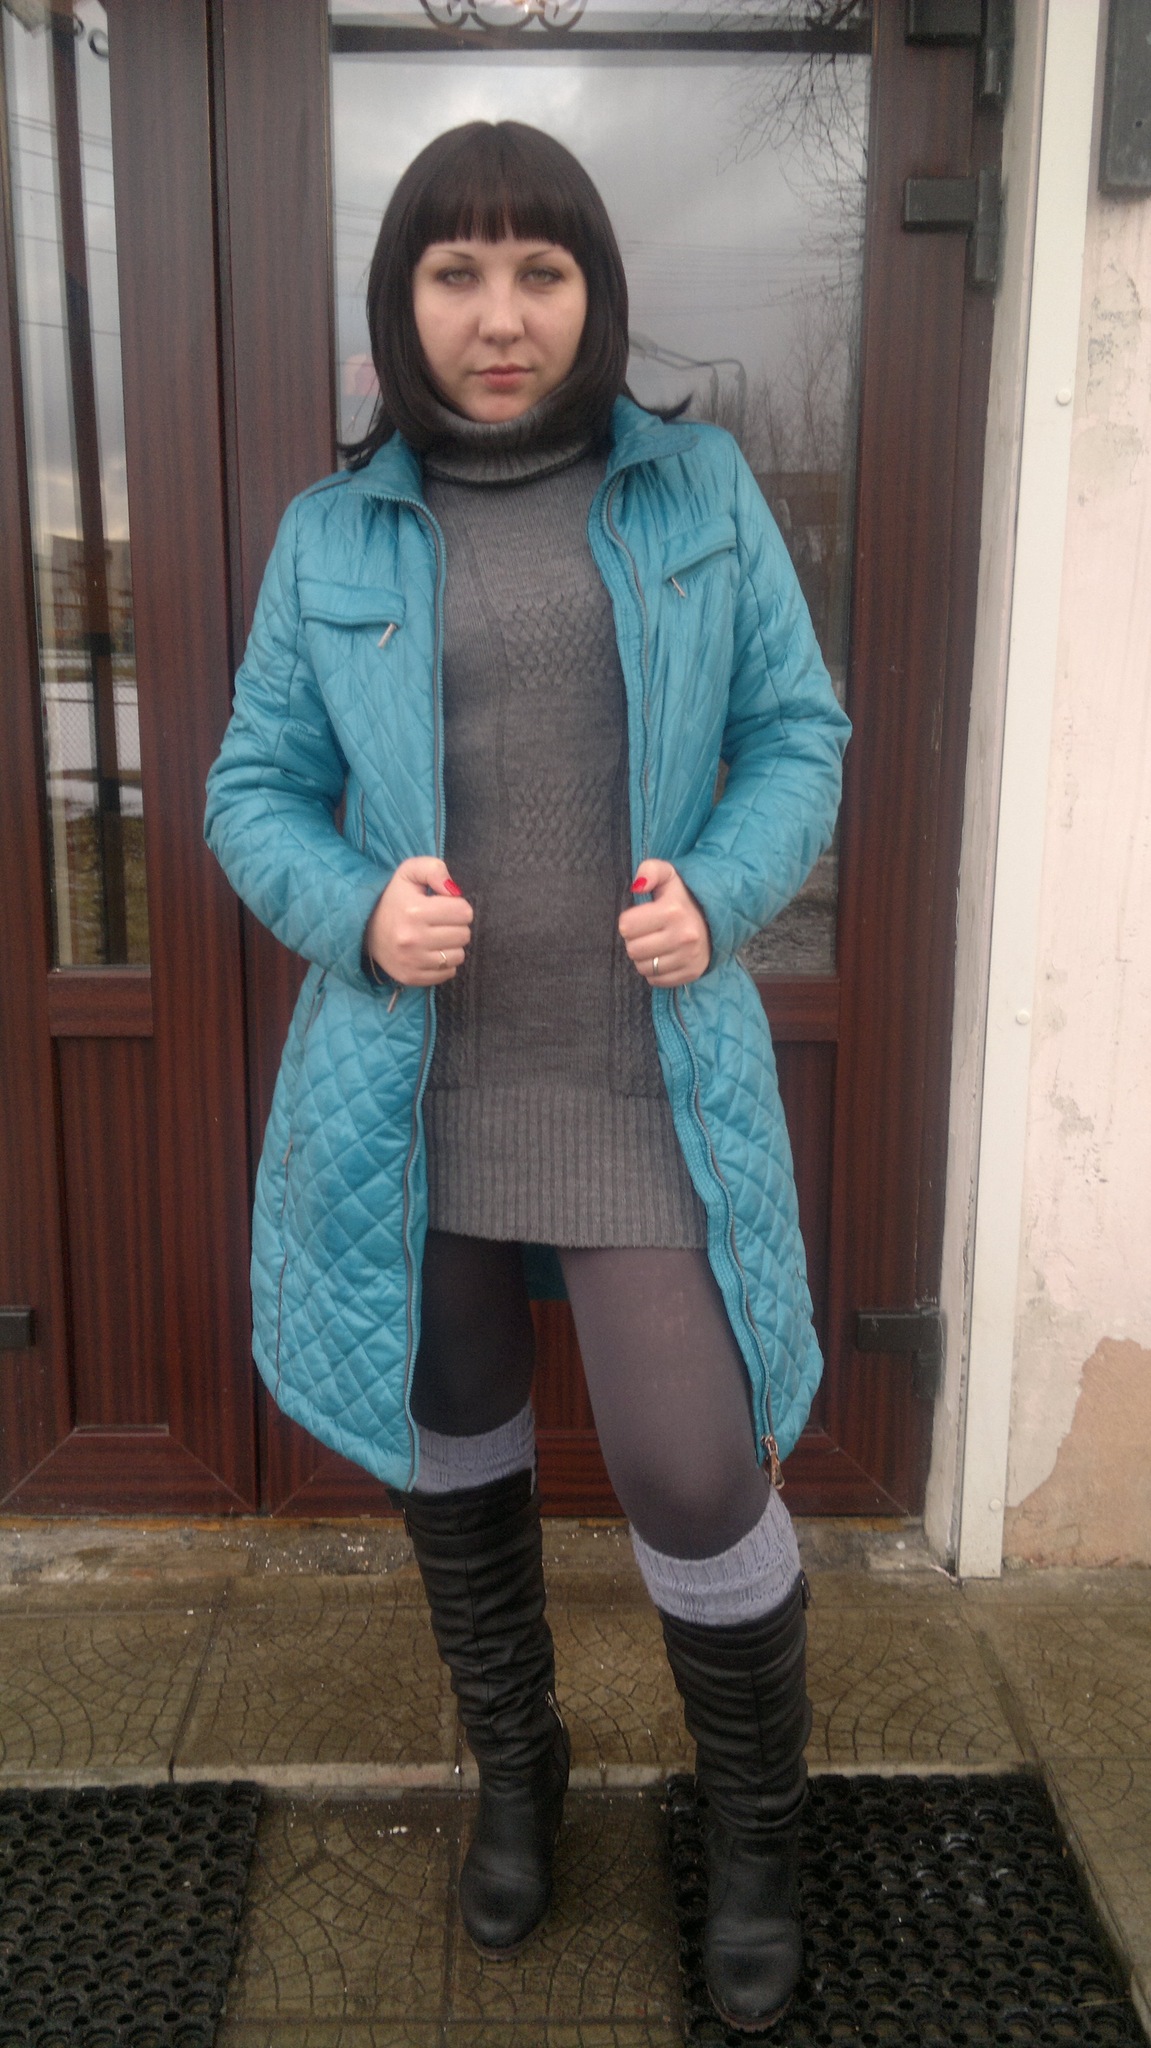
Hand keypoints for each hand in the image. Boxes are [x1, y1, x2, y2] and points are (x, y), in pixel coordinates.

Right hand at [365, 857, 472, 984]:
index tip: (444, 906)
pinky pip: (448, 973)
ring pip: (459, 956)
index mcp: (415, 910)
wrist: (366, 929)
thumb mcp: (410, 872)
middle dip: (457, 926)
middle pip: (464, 935)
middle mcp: (413, 939)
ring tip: (436, 937)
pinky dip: (444, 963)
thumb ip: (434, 869)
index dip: (458, 906)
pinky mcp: (412, 977)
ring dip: (452, 946)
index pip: (464, 912)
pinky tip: (430, 952)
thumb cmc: (395, 899)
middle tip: (440, 923)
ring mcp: (412, 961)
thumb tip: (454, 891)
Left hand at [617, 859, 710, 986]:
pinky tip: (663, 957)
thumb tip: (637, 885)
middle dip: (635, 941)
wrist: (716, 918)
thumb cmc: (683, 897)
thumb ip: (649, 870)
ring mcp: (688, 958)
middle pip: (633, 950)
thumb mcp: (668, 874)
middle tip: (647, 933)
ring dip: (644, 958)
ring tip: (655, 945)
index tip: (640, 918)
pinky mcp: (691, 973)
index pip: (626, 926)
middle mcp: (683, 936)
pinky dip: (655, 971)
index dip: (629, 922)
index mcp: (673, 911)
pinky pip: (656, 980)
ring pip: (643, 967)